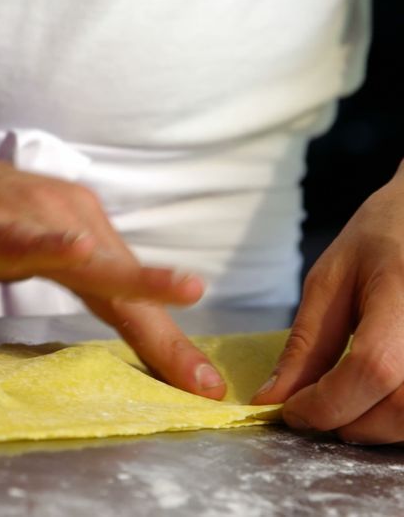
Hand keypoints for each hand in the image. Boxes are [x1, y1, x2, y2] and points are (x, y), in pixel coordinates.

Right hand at [0, 118, 225, 398]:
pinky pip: (22, 238)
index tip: (204, 386)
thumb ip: (55, 262)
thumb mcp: (19, 240)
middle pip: (123, 288)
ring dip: (138, 284)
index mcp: (76, 226)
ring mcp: (25, 221)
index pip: (128, 293)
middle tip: (208, 383)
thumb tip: (88, 286)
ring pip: (90, 261)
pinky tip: (79, 251)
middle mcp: (64, 219)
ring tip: (186, 295)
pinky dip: (53, 245)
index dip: (167, 341)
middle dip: (168, 338)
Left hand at [253, 164, 403, 443]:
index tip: (291, 410)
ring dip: (378, 428)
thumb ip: (306, 345)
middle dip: (348, 422)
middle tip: (315, 410)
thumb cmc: (386, 235)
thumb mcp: (332, 279)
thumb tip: (272, 400)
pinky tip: (377, 398)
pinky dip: (399, 418)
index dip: (327, 402)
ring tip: (347, 403)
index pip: (372, 368)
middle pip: (403, 407)